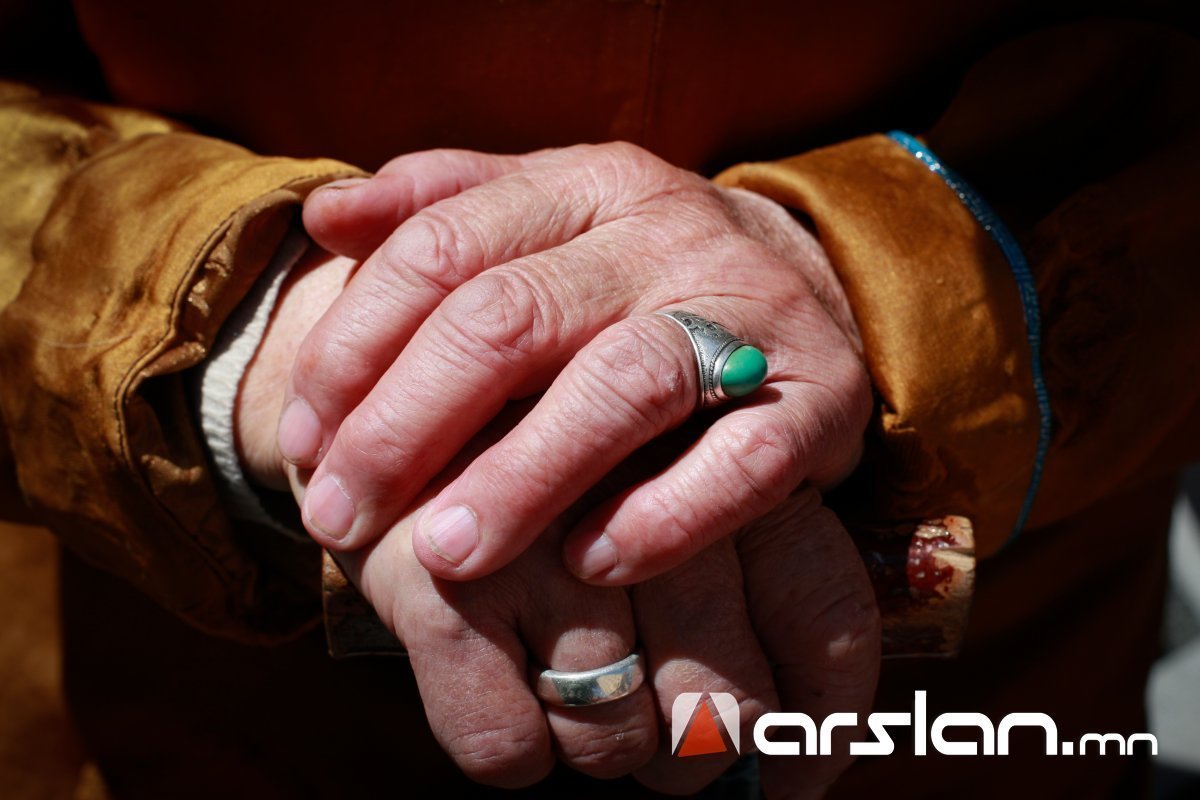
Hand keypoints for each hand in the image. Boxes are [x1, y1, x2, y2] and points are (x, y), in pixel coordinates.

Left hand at [237, 250, 878, 793]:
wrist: (815, 279)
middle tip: (341, 519)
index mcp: (584, 183)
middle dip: (407, 427)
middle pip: (512, 318)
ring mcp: (749, 312)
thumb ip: (442, 207)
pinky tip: (590, 563)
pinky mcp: (819, 396)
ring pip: (621, 387)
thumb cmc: (641, 266)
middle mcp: (666, 233)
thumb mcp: (547, 213)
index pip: (440, 249)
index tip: (305, 441)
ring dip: (522, 479)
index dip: (355, 349)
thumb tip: (325, 218)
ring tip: (447, 556)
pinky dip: (663, 517)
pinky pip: (742, 462)